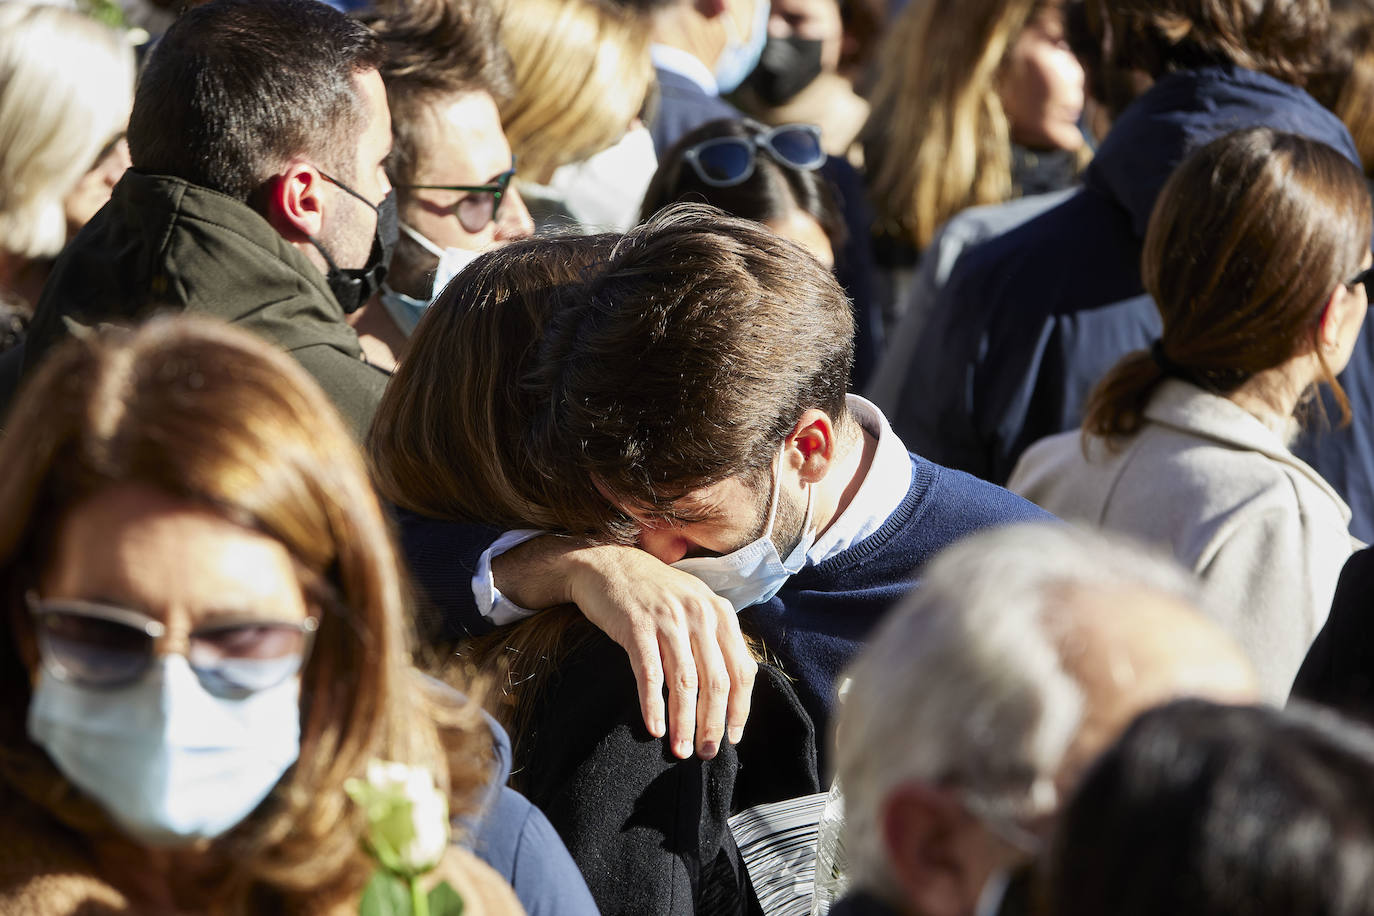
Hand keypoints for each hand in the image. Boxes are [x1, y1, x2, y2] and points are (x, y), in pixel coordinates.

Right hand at [563, 544, 757, 759]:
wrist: (607, 565)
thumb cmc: (654, 593)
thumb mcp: (694, 605)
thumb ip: (714, 638)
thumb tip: (730, 691)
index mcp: (719, 612)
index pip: (742, 670)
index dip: (739, 709)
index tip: (733, 737)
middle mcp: (699, 614)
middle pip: (716, 681)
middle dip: (713, 724)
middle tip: (706, 752)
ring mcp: (668, 619)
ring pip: (685, 682)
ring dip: (684, 722)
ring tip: (680, 750)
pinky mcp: (637, 626)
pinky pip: (649, 674)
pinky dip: (653, 705)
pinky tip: (655, 728)